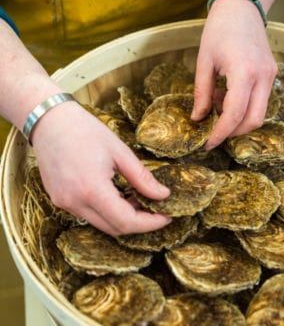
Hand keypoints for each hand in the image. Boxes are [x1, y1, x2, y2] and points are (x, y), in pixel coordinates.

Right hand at [31, 102, 170, 235]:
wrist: (49, 121)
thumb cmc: (85, 130)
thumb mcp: (119, 151)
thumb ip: (142, 177)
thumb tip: (162, 195)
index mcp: (92, 189)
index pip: (126, 222)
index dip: (150, 223)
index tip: (166, 217)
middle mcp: (75, 203)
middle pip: (114, 228)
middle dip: (138, 223)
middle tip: (155, 208)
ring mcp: (64, 203)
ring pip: (100, 224)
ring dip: (121, 217)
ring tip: (136, 197)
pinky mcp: (59, 200)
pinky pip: (88, 214)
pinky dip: (105, 211)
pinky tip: (116, 194)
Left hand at [191, 0, 277, 149]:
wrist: (241, 7)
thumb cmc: (218, 30)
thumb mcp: (203, 62)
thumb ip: (201, 93)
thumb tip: (198, 118)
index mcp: (243, 71)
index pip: (235, 113)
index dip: (220, 132)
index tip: (208, 143)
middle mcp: (262, 76)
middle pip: (253, 120)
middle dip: (232, 131)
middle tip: (211, 129)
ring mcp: (270, 75)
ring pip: (258, 113)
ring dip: (236, 118)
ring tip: (215, 102)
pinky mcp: (271, 74)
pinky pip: (259, 101)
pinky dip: (242, 106)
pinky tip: (225, 94)